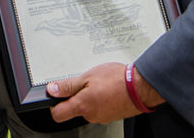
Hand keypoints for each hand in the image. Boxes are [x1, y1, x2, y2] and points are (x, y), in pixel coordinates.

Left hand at [47, 62, 162, 124]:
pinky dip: (100, 100)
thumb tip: (52, 90)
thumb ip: (68, 85)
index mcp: (82, 106)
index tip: (56, 95)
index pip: (58, 114)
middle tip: (85, 82)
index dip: (54, 104)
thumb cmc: (118, 80)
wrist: (141, 88)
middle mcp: (91, 115)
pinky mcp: (111, 117)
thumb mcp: (88, 76)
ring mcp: (102, 118)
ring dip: (90, 97)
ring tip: (99, 84)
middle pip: (74, 110)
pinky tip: (107, 90)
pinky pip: (99, 109)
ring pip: (88, 108)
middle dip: (76, 97)